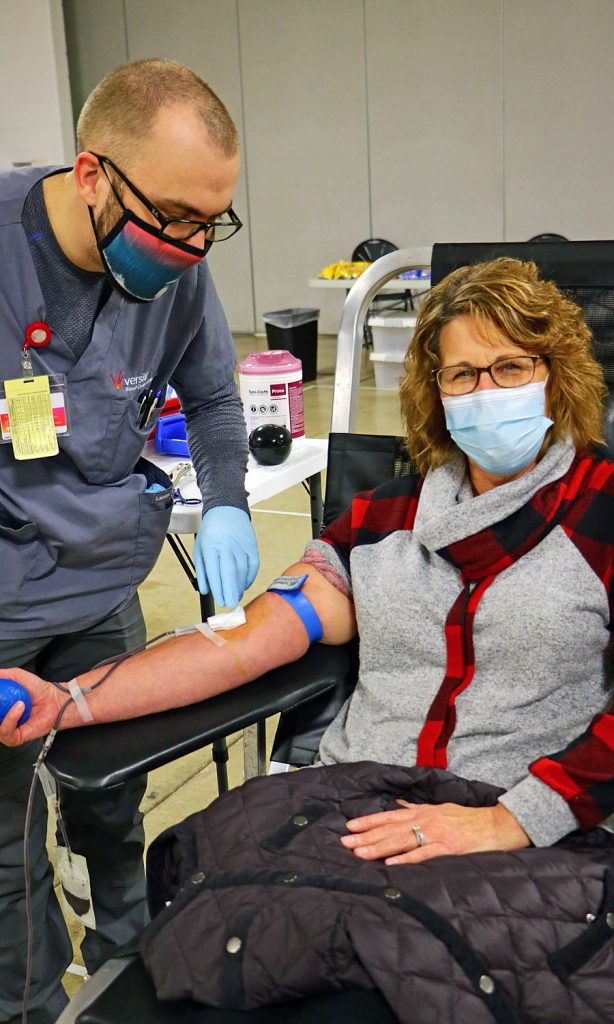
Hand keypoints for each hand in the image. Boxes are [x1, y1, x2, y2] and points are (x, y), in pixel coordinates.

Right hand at [0, 667, 63, 745]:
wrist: (54, 699)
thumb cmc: (36, 689)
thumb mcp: (16, 676)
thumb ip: (1, 675)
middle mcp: (0, 721)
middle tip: (0, 698)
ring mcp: (5, 731)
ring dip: (3, 713)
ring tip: (18, 701)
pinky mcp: (14, 739)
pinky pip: (5, 731)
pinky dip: (10, 718)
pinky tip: (20, 707)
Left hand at [194, 506, 258, 607]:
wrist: (227, 510)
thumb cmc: (211, 531)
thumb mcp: (200, 548)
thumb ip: (203, 570)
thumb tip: (206, 590)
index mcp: (211, 546)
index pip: (215, 572)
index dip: (219, 589)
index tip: (220, 601)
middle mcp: (227, 546)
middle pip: (231, 573)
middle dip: (231, 591)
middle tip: (230, 605)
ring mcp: (241, 545)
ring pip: (242, 571)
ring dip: (240, 587)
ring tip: (235, 596)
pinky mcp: (252, 546)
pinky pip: (253, 566)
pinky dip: (249, 578)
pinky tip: (244, 585)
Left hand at [340, 800, 530, 863]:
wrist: (499, 825)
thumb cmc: (470, 820)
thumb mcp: (442, 809)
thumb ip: (419, 809)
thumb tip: (398, 805)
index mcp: (424, 812)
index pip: (390, 816)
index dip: (369, 821)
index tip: (349, 826)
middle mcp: (427, 820)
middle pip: (391, 829)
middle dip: (366, 836)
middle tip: (345, 842)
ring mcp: (437, 834)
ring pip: (402, 840)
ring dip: (379, 847)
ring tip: (359, 853)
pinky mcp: (449, 849)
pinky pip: (424, 854)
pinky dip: (407, 859)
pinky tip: (391, 864)